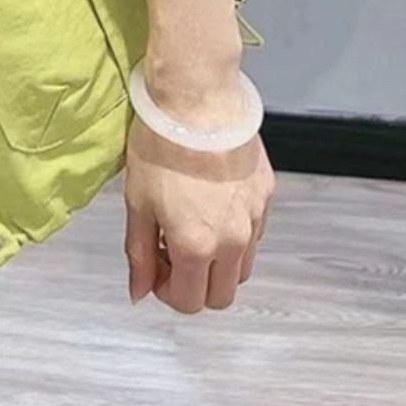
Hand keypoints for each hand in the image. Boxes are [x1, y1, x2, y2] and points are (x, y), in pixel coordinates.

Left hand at [123, 71, 275, 312]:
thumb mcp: (138, 206)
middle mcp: (233, 241)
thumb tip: (139, 293)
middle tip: (170, 256)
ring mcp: (255, 220)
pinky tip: (209, 210)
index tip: (154, 270)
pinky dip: (233, 238)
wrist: (197, 103)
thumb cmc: (159, 150)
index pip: (190, 302)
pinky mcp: (267, 198)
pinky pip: (254, 237)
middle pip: (222, 296)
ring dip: (216, 266)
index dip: (166, 293)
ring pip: (242, 269)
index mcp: (196, 246)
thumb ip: (140, 256)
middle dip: (194, 286)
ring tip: (190, 232)